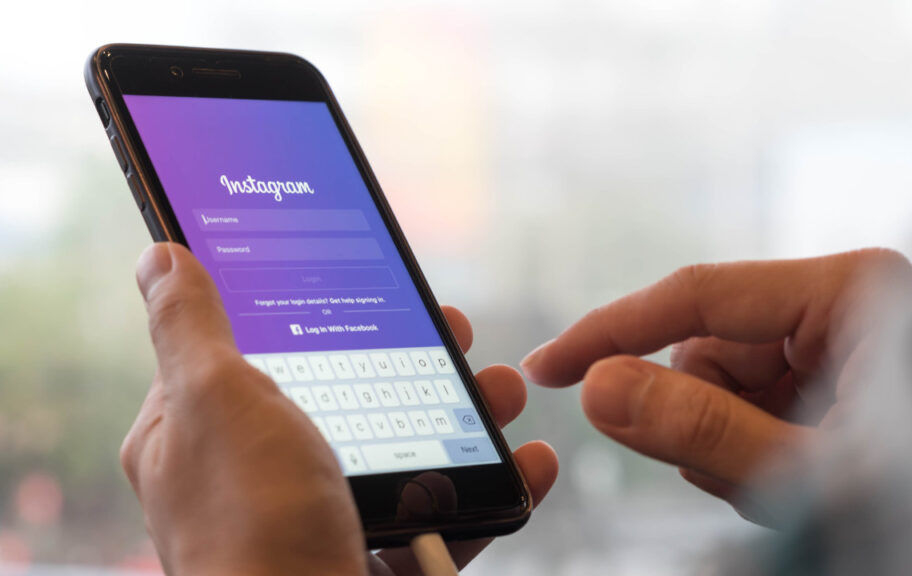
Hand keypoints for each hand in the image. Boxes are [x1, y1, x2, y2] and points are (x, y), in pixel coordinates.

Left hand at [122, 243, 557, 574]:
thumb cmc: (254, 523)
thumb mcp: (215, 398)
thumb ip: (190, 325)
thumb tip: (160, 255)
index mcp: (199, 436)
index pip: (248, 354)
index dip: (308, 313)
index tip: (368, 287)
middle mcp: (255, 479)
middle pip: (343, 394)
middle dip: (411, 360)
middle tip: (455, 328)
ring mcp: (318, 522)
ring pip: (400, 451)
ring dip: (464, 415)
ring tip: (503, 390)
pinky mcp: (375, 560)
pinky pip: (441, 515)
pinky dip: (489, 487)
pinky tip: (530, 462)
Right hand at [521, 249, 911, 524]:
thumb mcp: (811, 472)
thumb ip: (701, 429)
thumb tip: (598, 388)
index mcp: (849, 293)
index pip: (697, 295)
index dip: (611, 332)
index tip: (545, 368)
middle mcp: (841, 303)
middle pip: (708, 346)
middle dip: (699, 415)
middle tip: (741, 473)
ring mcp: (839, 342)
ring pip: (723, 382)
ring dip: (726, 441)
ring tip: (782, 482)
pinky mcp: (835, 378)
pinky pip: (749, 404)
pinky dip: (747, 448)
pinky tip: (788, 475)